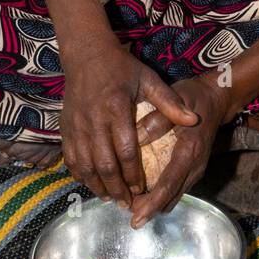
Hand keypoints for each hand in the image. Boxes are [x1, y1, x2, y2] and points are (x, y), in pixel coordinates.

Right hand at [59, 42, 198, 206]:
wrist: (86, 54)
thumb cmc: (121, 67)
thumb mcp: (148, 79)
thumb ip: (170, 102)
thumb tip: (194, 120)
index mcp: (116, 109)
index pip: (126, 151)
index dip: (134, 175)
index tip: (142, 189)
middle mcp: (93, 121)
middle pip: (104, 165)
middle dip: (116, 189)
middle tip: (128, 204)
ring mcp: (76, 126)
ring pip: (85, 166)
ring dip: (97, 187)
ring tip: (111, 199)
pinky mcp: (65, 128)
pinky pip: (70, 159)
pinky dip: (80, 176)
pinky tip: (92, 185)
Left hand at [129, 74, 231, 228]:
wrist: (217, 98)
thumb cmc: (193, 96)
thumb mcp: (175, 99)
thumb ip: (157, 120)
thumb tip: (136, 139)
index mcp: (190, 150)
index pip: (169, 184)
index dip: (151, 203)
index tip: (136, 219)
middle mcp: (196, 165)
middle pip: (171, 197)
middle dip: (149, 209)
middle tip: (124, 212)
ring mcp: (196, 169)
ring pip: (174, 196)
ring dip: (154, 204)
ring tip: (130, 204)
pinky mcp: (194, 169)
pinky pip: (177, 189)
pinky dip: (161, 195)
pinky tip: (143, 193)